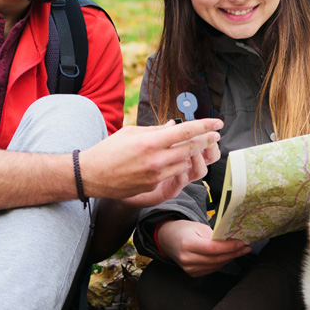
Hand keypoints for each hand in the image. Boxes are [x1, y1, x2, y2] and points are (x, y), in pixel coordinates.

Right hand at [79, 119, 221, 206]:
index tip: (217, 122)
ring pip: (185, 163)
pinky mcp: (153, 186)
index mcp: (151, 141)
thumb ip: (156, 130)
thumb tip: (175, 126)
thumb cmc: (110, 150)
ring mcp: (156, 175)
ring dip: (192, 154)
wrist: (92, 175)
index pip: (186, 131)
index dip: (205, 126)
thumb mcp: (132, 132)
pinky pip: (173, 174)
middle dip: (207, 140)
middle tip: (215, 134)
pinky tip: (174, 160)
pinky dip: (177, 166)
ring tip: (195, 146)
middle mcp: (156, 159)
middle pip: (191, 148)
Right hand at [156, 219, 249, 276]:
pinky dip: (221, 263)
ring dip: (229, 259)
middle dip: (233, 253)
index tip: (241, 243)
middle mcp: (187, 258)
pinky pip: (211, 269)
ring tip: (240, 251)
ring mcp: (189, 268)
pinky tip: (228, 257)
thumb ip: (214, 235)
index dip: (228, 247)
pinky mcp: (192, 273)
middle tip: (246, 248)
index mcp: (187, 244)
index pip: (212, 248)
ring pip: (215, 266)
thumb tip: (232, 241)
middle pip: (215, 259)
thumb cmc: (184, 230)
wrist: (169, 239)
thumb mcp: (198, 227)